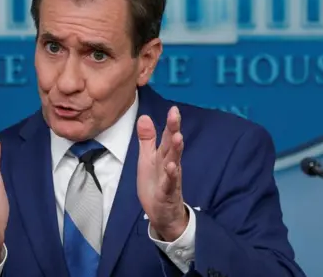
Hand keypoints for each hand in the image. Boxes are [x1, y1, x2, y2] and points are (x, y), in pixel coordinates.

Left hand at [136, 106, 188, 241]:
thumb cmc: (156, 183)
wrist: (163, 214)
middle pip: (172, 145)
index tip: (174, 108)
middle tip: (176, 115)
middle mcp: (170, 164)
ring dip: (176, 150)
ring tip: (177, 137)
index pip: (167, 136)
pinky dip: (171, 176)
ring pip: (174, 162)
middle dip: (174, 130)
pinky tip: (172, 167)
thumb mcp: (148, 159)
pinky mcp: (167, 193)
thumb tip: (144, 116)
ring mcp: (171, 179)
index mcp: (163, 155)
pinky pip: (170, 184)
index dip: (170, 123)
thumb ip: (147, 139)